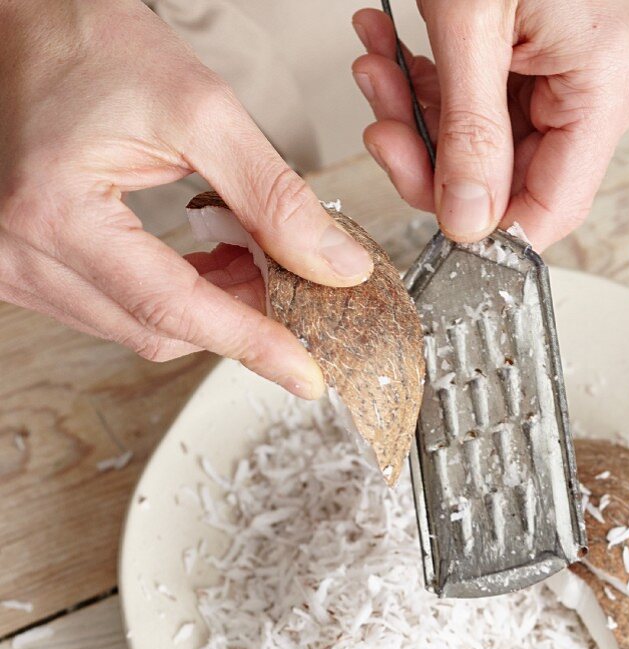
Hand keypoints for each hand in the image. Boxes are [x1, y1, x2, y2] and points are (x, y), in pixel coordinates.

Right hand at [0, 0, 373, 398]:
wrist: (19, 26)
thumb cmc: (86, 45)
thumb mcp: (197, 107)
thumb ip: (272, 194)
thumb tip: (335, 267)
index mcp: (56, 213)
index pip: (174, 309)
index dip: (251, 343)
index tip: (308, 373)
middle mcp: (21, 255)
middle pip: (159, 330)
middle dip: (239, 318)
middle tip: (296, 285)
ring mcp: (16, 268)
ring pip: (140, 327)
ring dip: (211, 308)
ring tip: (254, 260)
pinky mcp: (26, 269)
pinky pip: (116, 310)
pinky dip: (175, 298)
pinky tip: (213, 266)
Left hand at [352, 0, 628, 250]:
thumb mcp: (469, 27)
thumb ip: (468, 136)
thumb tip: (467, 225)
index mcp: (608, 83)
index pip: (551, 208)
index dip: (485, 230)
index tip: (428, 224)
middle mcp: (606, 87)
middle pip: (510, 180)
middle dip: (431, 158)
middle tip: (381, 126)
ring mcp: (578, 76)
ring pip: (486, 148)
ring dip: (417, 117)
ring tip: (377, 68)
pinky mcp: (546, 62)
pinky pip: (483, 107)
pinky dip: (428, 87)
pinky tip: (392, 54)